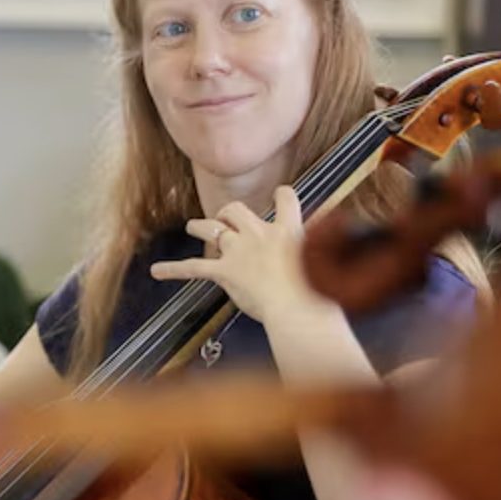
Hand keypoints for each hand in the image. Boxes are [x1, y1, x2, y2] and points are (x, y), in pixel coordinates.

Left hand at [149, 186, 327, 323]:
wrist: (299, 305)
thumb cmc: (319, 293)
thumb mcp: (328, 265)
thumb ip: (324, 256)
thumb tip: (345, 261)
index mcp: (289, 231)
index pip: (286, 199)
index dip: (282, 195)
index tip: (280, 194)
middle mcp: (260, 234)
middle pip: (236, 209)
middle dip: (226, 213)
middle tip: (224, 220)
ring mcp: (239, 250)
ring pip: (211, 228)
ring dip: (200, 226)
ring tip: (193, 226)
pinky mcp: (224, 271)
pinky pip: (193, 268)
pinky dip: (173, 270)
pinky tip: (156, 271)